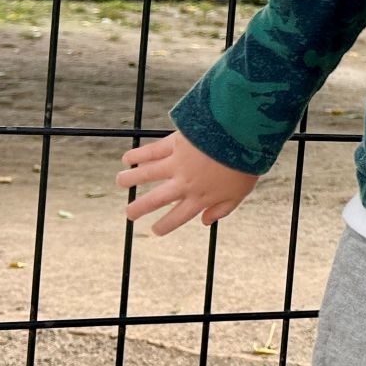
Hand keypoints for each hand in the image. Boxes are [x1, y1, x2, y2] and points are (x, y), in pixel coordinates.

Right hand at [116, 131, 259, 235]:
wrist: (242, 135)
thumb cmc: (246, 164)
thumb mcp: (240, 193)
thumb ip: (222, 209)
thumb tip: (205, 222)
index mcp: (201, 197)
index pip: (178, 216)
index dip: (165, 225)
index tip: (155, 230)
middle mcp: (184, 184)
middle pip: (155, 199)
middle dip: (139, 208)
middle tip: (129, 214)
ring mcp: (176, 164)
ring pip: (147, 174)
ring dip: (130, 178)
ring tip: (120, 182)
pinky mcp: (174, 144)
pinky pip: (151, 151)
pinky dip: (137, 155)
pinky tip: (127, 158)